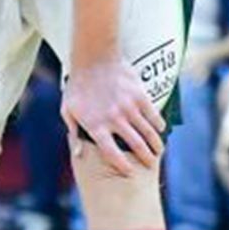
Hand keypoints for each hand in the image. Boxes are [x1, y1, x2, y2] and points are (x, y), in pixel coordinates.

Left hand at [61, 57, 164, 174]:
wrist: (94, 57)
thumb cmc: (78, 85)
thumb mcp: (68, 110)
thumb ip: (74, 133)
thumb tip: (78, 155)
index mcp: (96, 125)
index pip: (112, 153)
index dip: (122, 165)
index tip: (130, 172)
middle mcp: (114, 119)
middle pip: (136, 146)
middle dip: (145, 159)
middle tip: (150, 165)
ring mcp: (129, 107)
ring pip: (148, 133)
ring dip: (156, 145)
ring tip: (158, 152)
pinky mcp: (140, 95)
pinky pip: (154, 115)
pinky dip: (159, 125)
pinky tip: (160, 130)